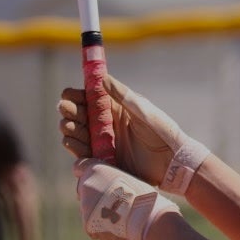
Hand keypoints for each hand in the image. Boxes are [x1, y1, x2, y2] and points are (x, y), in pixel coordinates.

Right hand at [58, 76, 209, 194]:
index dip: (74, 95)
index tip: (68, 95)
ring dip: (70, 129)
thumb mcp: (142, 109)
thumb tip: (101, 77)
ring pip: (76, 133)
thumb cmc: (161, 130)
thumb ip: (122, 95)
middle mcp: (105, 124)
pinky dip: (75, 148)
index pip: (86, 98)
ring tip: (70, 127)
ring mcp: (102, 142)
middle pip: (77, 115)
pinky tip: (73, 143)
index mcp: (113, 108)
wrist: (171, 161)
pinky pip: (82, 154)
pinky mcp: (103, 160)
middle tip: (67, 111)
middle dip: (69, 112)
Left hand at [74, 158, 179, 239]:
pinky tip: (116, 227)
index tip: (94, 179)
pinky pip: (91, 225)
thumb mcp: (127, 177)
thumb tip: (107, 187)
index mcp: (95, 169)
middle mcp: (86, 186)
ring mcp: (84, 206)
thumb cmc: (143, 196)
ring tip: (119, 216)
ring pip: (87, 209)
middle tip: (113, 201)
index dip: (85, 172)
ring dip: (98, 212)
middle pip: (83, 190)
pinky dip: (101, 227)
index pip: (79, 167)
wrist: (145, 218)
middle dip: (93, 194)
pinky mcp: (87, 225)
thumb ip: (111, 179)